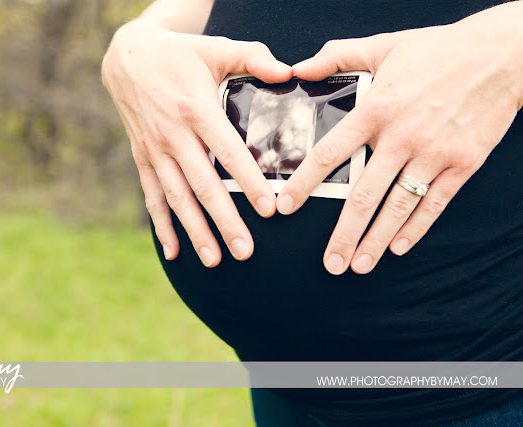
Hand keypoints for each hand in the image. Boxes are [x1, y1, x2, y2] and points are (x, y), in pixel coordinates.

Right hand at [102, 20, 292, 266]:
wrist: (127, 57)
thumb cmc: (179, 54)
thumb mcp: (215, 47)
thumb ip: (253, 57)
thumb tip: (290, 72)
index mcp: (196, 109)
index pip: (228, 153)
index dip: (249, 183)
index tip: (268, 210)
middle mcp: (174, 135)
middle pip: (203, 185)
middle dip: (225, 221)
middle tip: (246, 251)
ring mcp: (155, 150)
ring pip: (178, 198)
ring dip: (195, 231)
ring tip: (215, 260)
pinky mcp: (142, 158)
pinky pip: (152, 196)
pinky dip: (162, 225)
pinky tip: (173, 251)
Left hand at [276, 5, 522, 274]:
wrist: (501, 54)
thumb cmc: (439, 51)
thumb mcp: (383, 45)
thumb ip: (338, 57)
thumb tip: (299, 69)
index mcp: (376, 109)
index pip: (329, 153)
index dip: (304, 183)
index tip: (285, 206)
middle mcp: (402, 137)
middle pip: (364, 196)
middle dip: (343, 234)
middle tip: (330, 262)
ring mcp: (434, 154)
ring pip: (398, 207)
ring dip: (376, 240)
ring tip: (359, 265)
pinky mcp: (463, 163)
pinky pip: (435, 204)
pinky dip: (415, 228)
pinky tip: (397, 247)